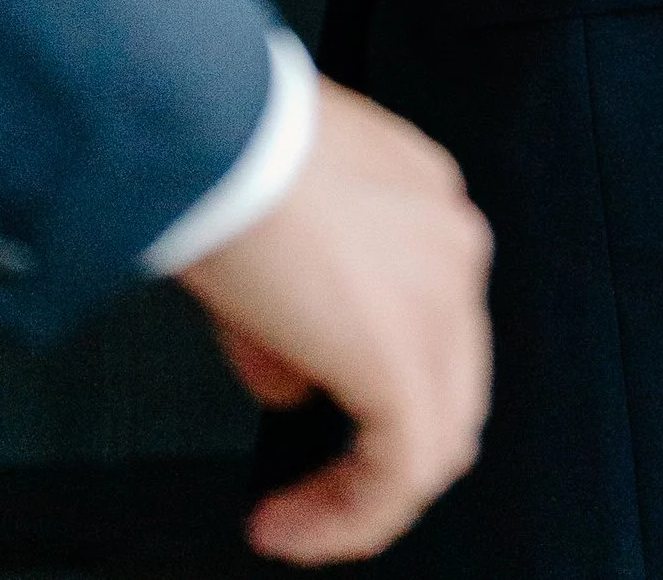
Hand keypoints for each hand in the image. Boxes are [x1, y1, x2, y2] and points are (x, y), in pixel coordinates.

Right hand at [177, 77, 492, 564]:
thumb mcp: (270, 227)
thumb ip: (296, 306)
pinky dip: (350, 518)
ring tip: (298, 523)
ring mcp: (439, 303)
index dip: (375, 377)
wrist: (212, 135)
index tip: (310, 406)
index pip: (427, 315)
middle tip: (317, 490)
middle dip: (378, 447)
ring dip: (363, 496)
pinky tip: (293, 527)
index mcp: (422, 199)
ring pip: (438, 436)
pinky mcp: (404, 361)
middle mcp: (450, 244)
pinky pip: (400, 475)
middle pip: (449, 382)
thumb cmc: (221, 150)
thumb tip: (290, 378)